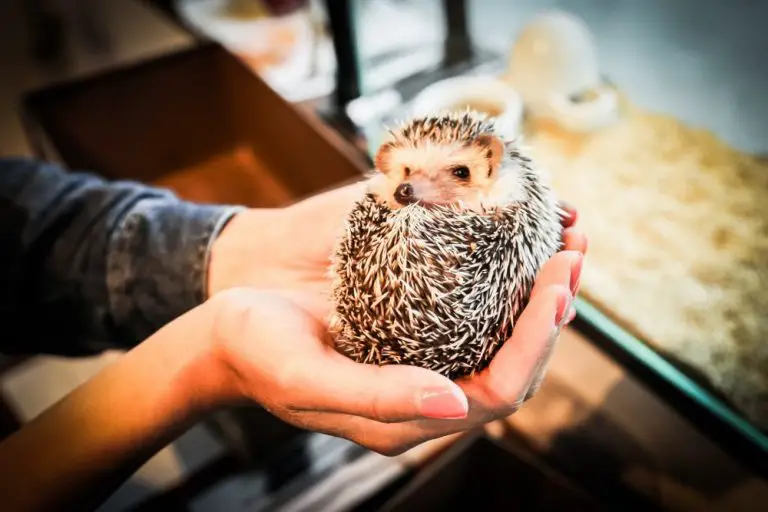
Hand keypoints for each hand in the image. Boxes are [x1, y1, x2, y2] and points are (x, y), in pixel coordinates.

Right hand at [203, 180, 586, 455]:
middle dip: (553, 307)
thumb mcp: (307, 378)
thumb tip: (458, 404)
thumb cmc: (255, 352)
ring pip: (501, 329)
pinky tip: (514, 232)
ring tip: (565, 235)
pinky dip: (501, 269)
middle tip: (574, 250)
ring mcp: (422, 352)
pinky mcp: (410, 319)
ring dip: (537, 286)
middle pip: (515, 357)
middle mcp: (427, 386)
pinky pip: (471, 300)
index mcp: (409, 414)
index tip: (557, 283)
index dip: (538, 341)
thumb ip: (379, 397)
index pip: (501, 388)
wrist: (221, 329)